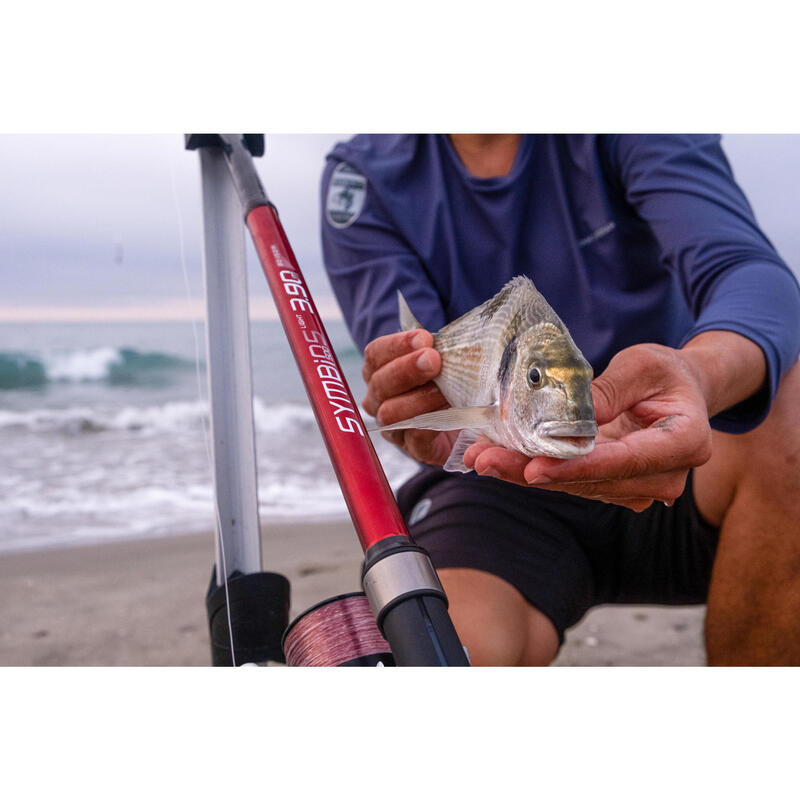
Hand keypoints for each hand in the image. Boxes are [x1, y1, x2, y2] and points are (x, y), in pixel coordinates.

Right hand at [362, 329, 454, 464]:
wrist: (467, 422)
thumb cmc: (450, 382)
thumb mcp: (443, 361)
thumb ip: (441, 351)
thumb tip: (453, 341)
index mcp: (379, 371)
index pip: (375, 354)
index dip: (396, 345)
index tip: (424, 338)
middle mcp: (378, 399)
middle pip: (380, 383)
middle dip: (407, 369)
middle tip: (433, 360)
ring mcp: (392, 427)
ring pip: (390, 413)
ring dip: (419, 398)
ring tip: (444, 389)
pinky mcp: (414, 449)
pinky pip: (414, 438)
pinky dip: (431, 423)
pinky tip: (448, 411)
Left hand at [463, 343, 713, 511]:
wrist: (681, 391)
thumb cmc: (666, 373)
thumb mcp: (642, 365)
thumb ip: (611, 390)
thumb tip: (572, 417)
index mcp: (684, 443)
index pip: (623, 462)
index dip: (575, 467)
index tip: (533, 469)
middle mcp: (664, 476)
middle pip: (590, 479)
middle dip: (532, 471)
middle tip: (485, 460)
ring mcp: (639, 486)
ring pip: (574, 485)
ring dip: (524, 472)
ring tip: (482, 456)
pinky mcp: (614, 486)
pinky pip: (571, 480)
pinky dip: (533, 468)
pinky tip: (498, 456)